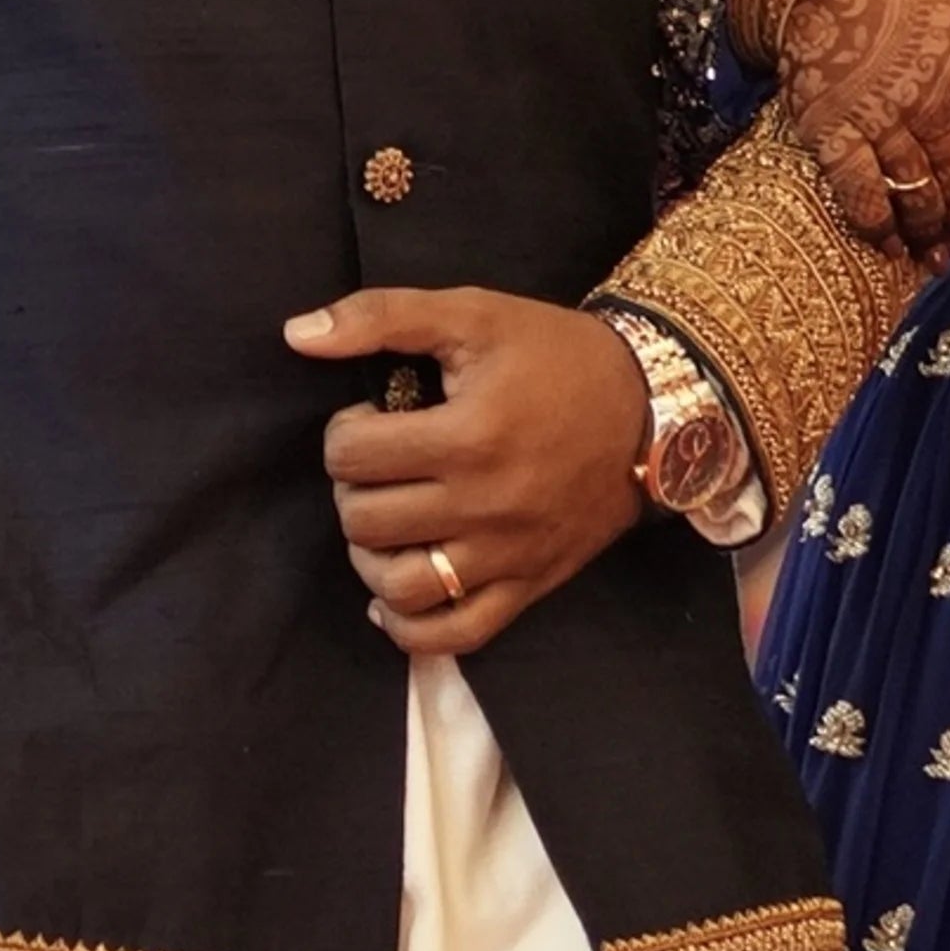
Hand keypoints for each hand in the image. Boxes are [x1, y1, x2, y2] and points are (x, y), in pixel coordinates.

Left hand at [287, 287, 651, 657]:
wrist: (652, 408)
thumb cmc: (557, 357)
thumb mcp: (474, 315)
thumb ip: (382, 317)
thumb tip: (297, 335)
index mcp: (469, 436)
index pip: (352, 455)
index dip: (345, 432)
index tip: (373, 419)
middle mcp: (486, 505)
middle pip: (365, 521)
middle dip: (353, 488)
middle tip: (380, 465)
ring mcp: (508, 555)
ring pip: (400, 587)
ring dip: (371, 556)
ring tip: (386, 522)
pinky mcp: (530, 585)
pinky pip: (456, 635)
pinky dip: (410, 626)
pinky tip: (395, 595)